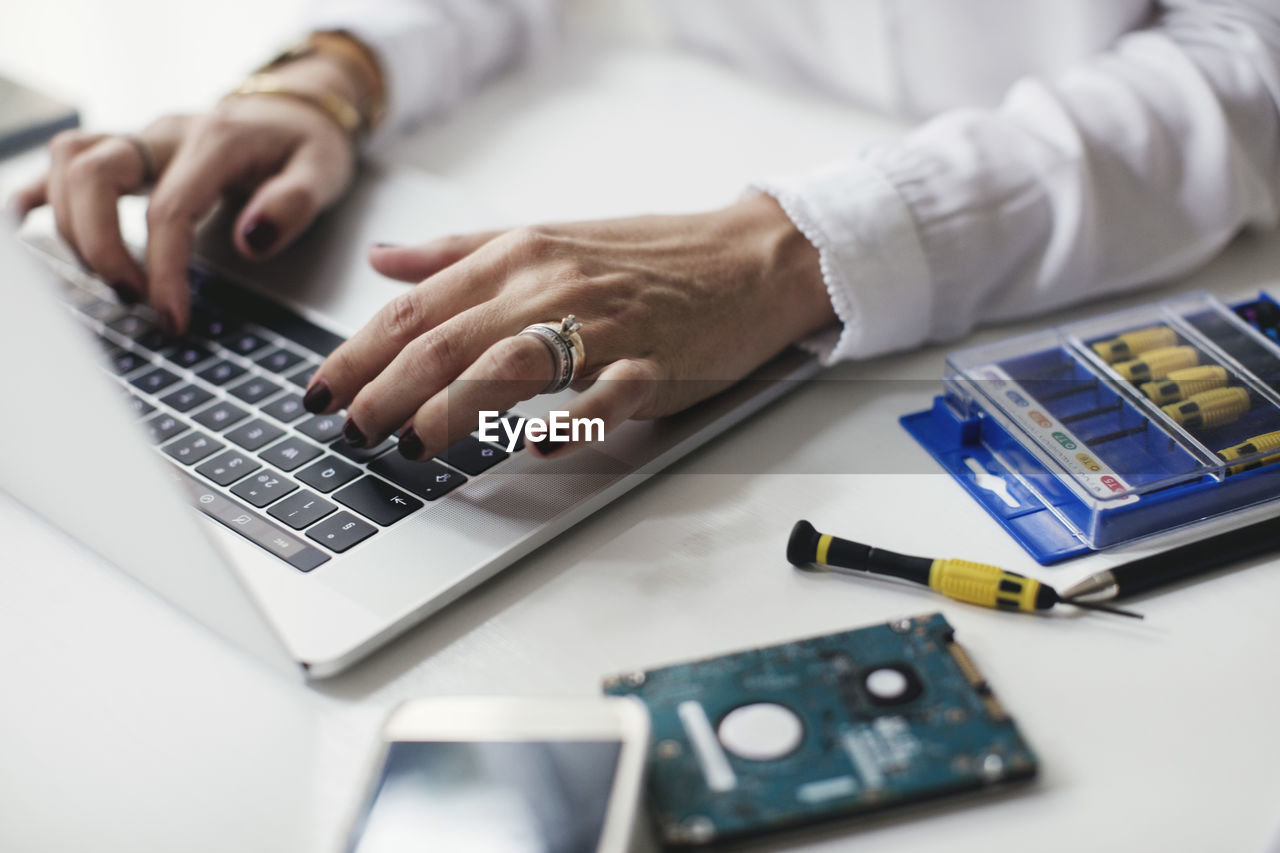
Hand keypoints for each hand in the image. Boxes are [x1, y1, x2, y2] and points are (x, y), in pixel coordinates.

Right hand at [12, 57, 357, 335]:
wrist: (297, 111)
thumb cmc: (309, 147)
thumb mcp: (324, 172)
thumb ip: (294, 205)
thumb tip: (250, 240)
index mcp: (216, 142)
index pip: (169, 209)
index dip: (162, 269)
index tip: (171, 319)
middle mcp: (167, 133)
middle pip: (93, 173)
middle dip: (99, 245)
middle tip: (131, 296)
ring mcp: (141, 137)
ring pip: (70, 162)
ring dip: (72, 225)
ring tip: (112, 276)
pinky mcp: (128, 147)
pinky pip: (66, 159)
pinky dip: (43, 192)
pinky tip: (29, 225)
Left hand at [305, 193, 834, 458]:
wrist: (746, 258)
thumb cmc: (646, 256)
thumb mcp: (546, 239)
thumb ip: (460, 254)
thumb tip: (384, 262)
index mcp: (520, 255)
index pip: (417, 307)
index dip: (358, 353)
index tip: (320, 392)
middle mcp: (552, 285)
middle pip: (447, 340)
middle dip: (385, 391)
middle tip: (352, 431)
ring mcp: (606, 325)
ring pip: (510, 364)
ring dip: (451, 410)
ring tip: (413, 447)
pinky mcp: (654, 365)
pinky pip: (605, 398)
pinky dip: (569, 425)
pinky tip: (536, 449)